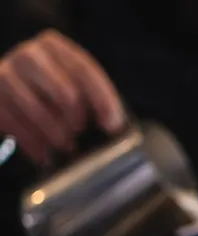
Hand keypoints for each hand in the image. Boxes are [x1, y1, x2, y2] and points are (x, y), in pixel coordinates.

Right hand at [0, 30, 126, 164]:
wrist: (2, 86)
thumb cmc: (45, 85)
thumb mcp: (68, 79)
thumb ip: (91, 94)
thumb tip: (114, 124)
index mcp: (53, 46)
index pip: (85, 71)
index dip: (103, 100)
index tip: (113, 125)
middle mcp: (28, 55)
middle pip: (66, 93)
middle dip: (77, 119)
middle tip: (79, 131)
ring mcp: (6, 73)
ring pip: (39, 112)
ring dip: (56, 135)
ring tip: (66, 146)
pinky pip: (15, 124)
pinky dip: (33, 144)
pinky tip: (44, 156)